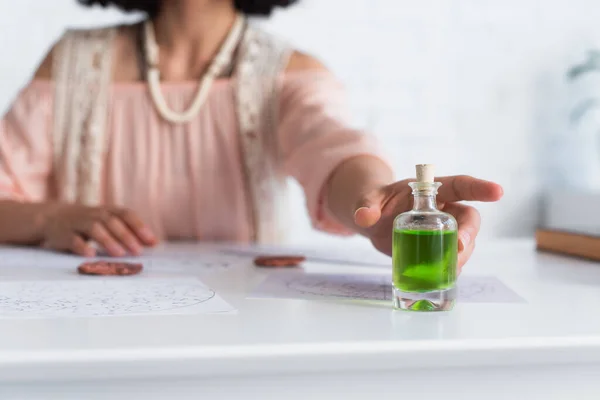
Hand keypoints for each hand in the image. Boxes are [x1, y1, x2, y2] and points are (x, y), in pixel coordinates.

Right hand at [41, 204, 157, 256]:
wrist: (51, 217)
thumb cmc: (88, 222)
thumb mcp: (108, 222)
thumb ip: (130, 231)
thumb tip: (155, 242)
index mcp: (107, 211)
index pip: (126, 214)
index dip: (139, 226)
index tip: (152, 241)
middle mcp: (94, 215)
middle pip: (112, 222)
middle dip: (126, 236)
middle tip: (138, 251)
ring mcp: (78, 223)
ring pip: (94, 229)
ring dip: (108, 241)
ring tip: (120, 254)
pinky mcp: (63, 234)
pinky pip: (73, 240)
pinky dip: (82, 247)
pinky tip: (91, 255)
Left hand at [353, 175, 502, 269]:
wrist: (374, 221)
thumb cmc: (377, 203)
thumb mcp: (369, 200)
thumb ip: (366, 206)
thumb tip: (364, 217)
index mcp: (431, 191)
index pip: (460, 185)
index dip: (479, 187)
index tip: (498, 192)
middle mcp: (444, 209)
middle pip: (468, 218)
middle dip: (468, 233)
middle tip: (458, 247)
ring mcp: (444, 230)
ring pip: (465, 241)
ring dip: (462, 255)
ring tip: (450, 268)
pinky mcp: (439, 248)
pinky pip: (453, 258)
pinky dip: (452, 268)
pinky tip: (444, 277)